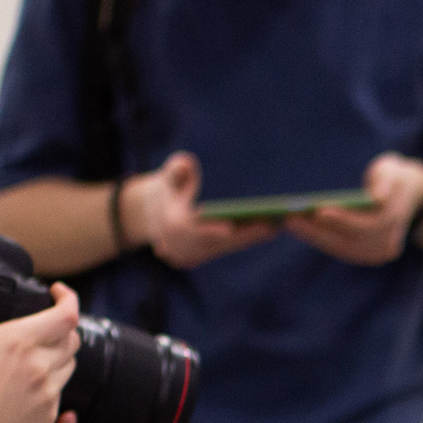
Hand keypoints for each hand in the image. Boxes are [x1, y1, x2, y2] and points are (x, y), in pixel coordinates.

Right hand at [0, 263, 79, 422]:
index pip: (68, 314)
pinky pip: (60, 391)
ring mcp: (47, 393)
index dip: (70, 298)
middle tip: (44, 321)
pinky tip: (29, 380)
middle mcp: (40, 366)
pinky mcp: (46, 415)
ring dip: (59, 352)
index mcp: (19, 341)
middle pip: (73, 338)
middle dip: (63, 325)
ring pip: (70, 365)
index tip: (59, 292)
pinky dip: (51, 380)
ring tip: (36, 350)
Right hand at [124, 151, 276, 269]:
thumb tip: (185, 164)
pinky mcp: (199, 258)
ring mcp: (188, 255)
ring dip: (248, 239)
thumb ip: (176, 169)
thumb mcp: (168, 174)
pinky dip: (243, 240)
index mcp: (170, 225)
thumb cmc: (167, 187)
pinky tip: (265, 231)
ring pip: (223, 248)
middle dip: (242, 235)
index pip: (191, 230)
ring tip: (273, 226)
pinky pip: (225, 249)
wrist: (150, 211)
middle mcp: (179, 245)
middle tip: (270, 225)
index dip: (210, 230)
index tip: (229, 227)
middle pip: (215, 243)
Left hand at [285, 152, 422, 265]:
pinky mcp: (366, 255)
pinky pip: (341, 250)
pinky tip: (302, 229)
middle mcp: (388, 243)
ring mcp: (378, 253)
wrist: (406, 195)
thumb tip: (378, 198)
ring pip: (342, 249)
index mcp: (396, 220)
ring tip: (291, 224)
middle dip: (319, 232)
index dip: (344, 220)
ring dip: (315, 238)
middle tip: (291, 219)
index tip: (318, 212)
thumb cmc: (392, 177)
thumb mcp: (392, 170)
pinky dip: (321, 241)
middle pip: (350, 242)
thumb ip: (385, 181)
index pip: (368, 225)